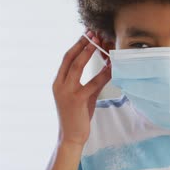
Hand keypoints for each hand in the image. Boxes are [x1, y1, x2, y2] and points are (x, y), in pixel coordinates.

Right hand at [52, 31, 111, 145]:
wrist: (71, 137)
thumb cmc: (78, 115)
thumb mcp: (84, 95)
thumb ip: (93, 81)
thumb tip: (107, 67)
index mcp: (58, 82)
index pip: (66, 58)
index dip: (77, 45)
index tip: (87, 33)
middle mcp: (59, 85)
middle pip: (70, 58)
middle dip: (82, 44)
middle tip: (93, 32)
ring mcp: (66, 92)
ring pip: (77, 66)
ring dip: (88, 52)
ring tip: (98, 42)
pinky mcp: (77, 101)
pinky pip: (92, 83)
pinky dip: (103, 73)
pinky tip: (111, 66)